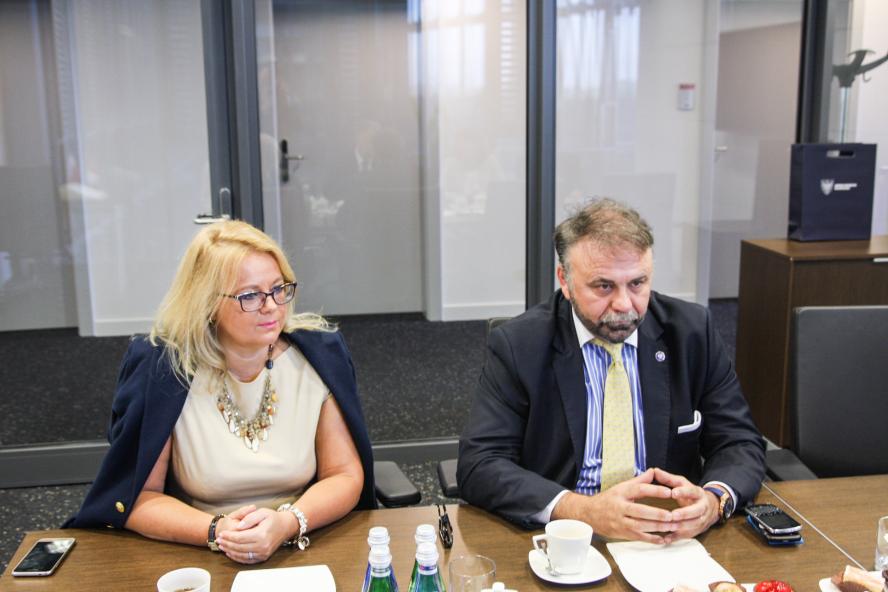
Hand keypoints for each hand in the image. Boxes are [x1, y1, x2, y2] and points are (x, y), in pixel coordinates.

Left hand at [215, 506, 294, 563]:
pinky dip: (237, 557)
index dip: (229, 536)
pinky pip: (247, 560)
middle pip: (239, 547)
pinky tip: (231, 553)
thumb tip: (238, 527)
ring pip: (242, 555)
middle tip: (218, 540)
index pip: (240, 537)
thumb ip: (249, 518)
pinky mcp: (263, 557)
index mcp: (261, 534)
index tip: (221, 534)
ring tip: (222, 546)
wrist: (286, 526)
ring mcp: (263, 553)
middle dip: (227, 543)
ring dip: (230, 551)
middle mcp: (262, 546)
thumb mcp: (262, 512)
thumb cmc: (273, 518)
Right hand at [552, 468, 676, 542]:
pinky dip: (651, 539)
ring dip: (657, 527)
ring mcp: (620, 522)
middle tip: (673, 515)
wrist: (589, 514)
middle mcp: (619, 507)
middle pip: (640, 511)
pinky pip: (638, 537)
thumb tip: (654, 471)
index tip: (669, 492)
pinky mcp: (621, 533)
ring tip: (673, 526)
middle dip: (657, 514)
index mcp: (621, 493)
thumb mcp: (621, 487)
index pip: (639, 490)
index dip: (654, 491)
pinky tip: (663, 539)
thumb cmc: (608, 499)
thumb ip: (639, 481)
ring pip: (640, 526)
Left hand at [652, 468, 718, 541]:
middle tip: (673, 515)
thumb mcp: (682, 484)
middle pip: (696, 511)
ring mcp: (701, 520)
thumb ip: (668, 479)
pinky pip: (688, 535)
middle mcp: (702, 507)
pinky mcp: (697, 530)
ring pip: (693, 525)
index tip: (673, 493)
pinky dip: (677, 537)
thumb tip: (654, 470)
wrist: (710, 507)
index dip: (683, 492)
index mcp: (698, 493)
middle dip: (685, 514)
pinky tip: (666, 538)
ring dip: (681, 527)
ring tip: (668, 527)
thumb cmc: (690, 493)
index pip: (692, 492)